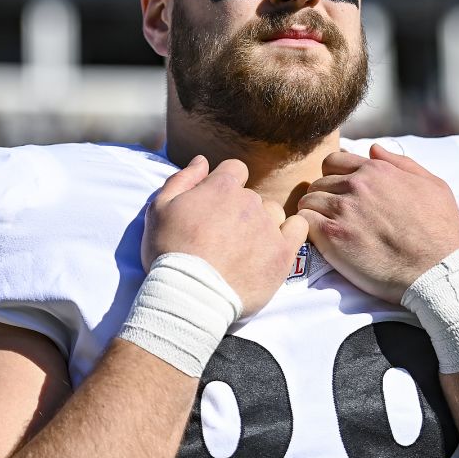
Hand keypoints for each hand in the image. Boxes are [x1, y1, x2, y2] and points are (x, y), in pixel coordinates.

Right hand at [143, 156, 309, 315]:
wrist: (188, 296)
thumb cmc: (169, 252)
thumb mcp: (160, 209)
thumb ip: (183, 179)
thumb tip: (202, 160)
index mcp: (222, 187)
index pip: (235, 170)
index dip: (225, 185)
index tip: (216, 206)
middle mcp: (250, 202)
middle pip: (251, 196)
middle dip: (239, 210)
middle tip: (223, 236)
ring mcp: (269, 227)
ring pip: (273, 213)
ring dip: (262, 223)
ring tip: (244, 248)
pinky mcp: (283, 253)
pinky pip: (298, 229)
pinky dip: (291, 232)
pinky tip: (276, 244)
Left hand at [298, 143, 458, 303]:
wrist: (438, 270)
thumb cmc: (441, 230)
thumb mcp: (433, 185)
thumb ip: (401, 163)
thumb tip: (373, 150)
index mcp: (377, 171)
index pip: (334, 162)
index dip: (334, 178)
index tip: (340, 195)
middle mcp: (357, 185)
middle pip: (318, 182)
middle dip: (323, 197)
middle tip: (334, 218)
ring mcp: (343, 210)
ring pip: (307, 201)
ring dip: (313, 214)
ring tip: (327, 231)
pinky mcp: (332, 237)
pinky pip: (303, 223)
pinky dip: (306, 230)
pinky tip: (320, 241)